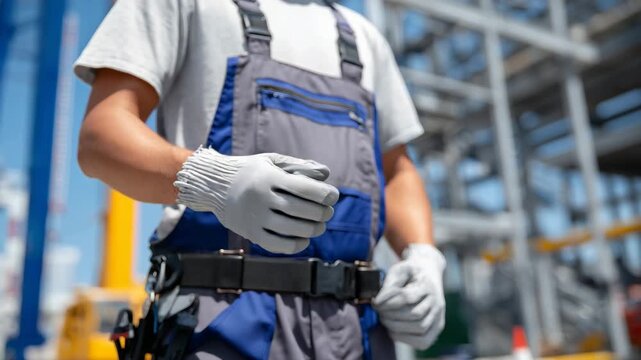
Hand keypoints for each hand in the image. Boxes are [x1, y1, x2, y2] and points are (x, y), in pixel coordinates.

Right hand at [174, 147, 338, 253]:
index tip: (334, 196)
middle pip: (301, 210)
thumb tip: (326, 173)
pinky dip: (295, 245)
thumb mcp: (271, 161)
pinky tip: (304, 239)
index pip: (304, 188)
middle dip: (322, 213)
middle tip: (329, 212)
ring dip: (313, 229)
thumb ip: (298, 166)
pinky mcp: (250, 233)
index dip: (324, 194)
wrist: (213, 185)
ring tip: (320, 225)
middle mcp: (261, 198)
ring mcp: (255, 218)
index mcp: (268, 178)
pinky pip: (277, 245)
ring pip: (292, 229)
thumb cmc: (250, 171)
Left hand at [373, 244, 445, 348]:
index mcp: (427, 285)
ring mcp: (439, 316)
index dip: (388, 303)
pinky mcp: (436, 328)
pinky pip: (423, 341)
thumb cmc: (409, 274)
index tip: (375, 302)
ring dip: (397, 327)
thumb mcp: (399, 270)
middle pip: (415, 315)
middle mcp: (436, 302)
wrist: (428, 274)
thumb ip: (389, 285)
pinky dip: (405, 338)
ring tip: (385, 320)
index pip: (407, 297)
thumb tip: (378, 302)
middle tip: (379, 312)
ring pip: (420, 328)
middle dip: (391, 315)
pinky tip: (393, 330)